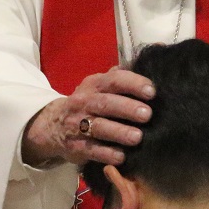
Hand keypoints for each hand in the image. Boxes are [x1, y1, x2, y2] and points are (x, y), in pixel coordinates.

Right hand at [22, 68, 155, 165]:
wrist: (51, 125)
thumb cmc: (88, 102)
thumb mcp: (99, 85)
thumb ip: (123, 75)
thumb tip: (156, 51)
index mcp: (94, 85)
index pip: (113, 80)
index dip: (132, 84)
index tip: (151, 91)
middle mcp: (84, 102)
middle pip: (106, 103)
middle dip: (127, 108)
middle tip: (147, 114)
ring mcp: (78, 125)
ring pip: (99, 128)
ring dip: (119, 132)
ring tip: (137, 137)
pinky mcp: (76, 147)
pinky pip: (91, 150)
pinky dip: (106, 154)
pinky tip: (121, 156)